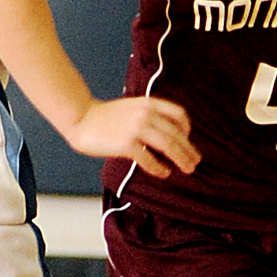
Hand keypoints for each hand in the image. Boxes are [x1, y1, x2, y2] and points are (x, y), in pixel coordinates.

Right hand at [64, 96, 199, 177]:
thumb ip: (149, 115)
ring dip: (181, 159)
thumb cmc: (105, 116)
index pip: (178, 114)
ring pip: (169, 146)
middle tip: (195, 162)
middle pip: (177, 134)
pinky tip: (164, 173)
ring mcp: (137, 128)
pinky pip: (149, 159)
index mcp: (149, 103)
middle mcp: (146, 114)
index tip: (188, 140)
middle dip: (189, 150)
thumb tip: (168, 134)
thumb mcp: (132, 107)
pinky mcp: (127, 144)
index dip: (187, 129)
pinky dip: (159, 168)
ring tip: (187, 169)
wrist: (81, 118)